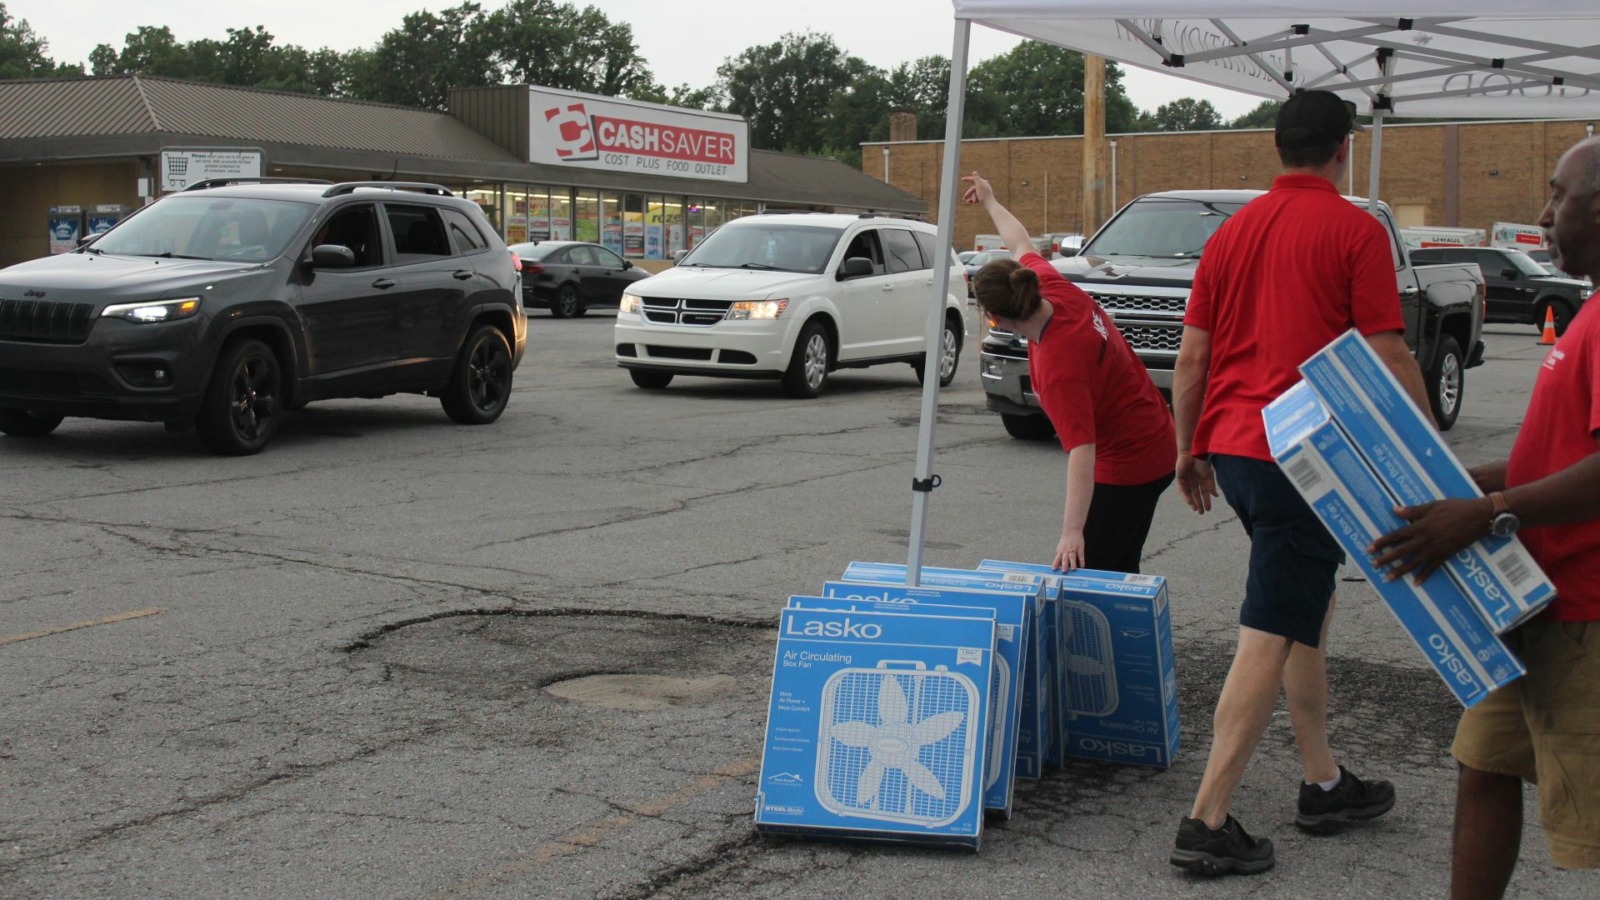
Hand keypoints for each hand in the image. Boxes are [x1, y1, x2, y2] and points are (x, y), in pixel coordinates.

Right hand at [961, 172, 992, 205]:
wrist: (989, 205)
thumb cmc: (984, 196)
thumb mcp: (979, 186)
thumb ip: (976, 179)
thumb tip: (974, 172)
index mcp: (983, 182)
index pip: (974, 179)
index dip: (967, 179)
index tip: (961, 179)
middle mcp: (983, 186)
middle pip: (973, 188)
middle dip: (968, 193)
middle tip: (963, 198)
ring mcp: (983, 192)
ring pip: (974, 193)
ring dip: (971, 197)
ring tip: (968, 202)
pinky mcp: (983, 197)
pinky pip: (976, 197)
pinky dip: (973, 199)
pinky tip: (970, 202)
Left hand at [1053, 528, 1085, 570]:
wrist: (1072, 530)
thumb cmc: (1065, 541)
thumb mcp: (1060, 547)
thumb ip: (1059, 556)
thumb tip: (1057, 565)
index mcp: (1060, 550)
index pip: (1057, 558)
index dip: (1055, 563)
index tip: (1054, 569)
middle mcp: (1066, 550)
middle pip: (1065, 558)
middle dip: (1064, 565)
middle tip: (1064, 571)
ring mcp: (1073, 549)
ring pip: (1072, 557)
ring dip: (1073, 563)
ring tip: (1073, 569)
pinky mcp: (1080, 548)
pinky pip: (1081, 555)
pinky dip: (1082, 561)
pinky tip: (1082, 566)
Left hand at [1176, 453, 1216, 513]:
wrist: (1192, 455)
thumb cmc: (1202, 463)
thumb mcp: (1209, 476)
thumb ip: (1211, 486)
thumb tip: (1216, 496)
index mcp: (1202, 481)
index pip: (1204, 494)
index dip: (1207, 502)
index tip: (1208, 510)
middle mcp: (1195, 482)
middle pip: (1197, 496)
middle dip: (1199, 504)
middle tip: (1201, 513)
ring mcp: (1187, 482)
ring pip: (1189, 495)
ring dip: (1192, 502)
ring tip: (1195, 509)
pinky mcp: (1180, 480)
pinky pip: (1183, 491)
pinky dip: (1186, 496)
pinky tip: (1190, 502)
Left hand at [1367, 497, 1491, 582]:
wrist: (1478, 517)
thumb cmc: (1455, 508)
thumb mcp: (1432, 506)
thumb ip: (1412, 510)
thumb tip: (1393, 510)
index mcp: (1420, 526)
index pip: (1396, 536)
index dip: (1382, 542)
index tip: (1369, 548)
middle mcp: (1425, 540)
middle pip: (1401, 551)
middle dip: (1386, 559)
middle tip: (1373, 565)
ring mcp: (1435, 549)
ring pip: (1414, 563)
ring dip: (1400, 571)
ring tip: (1388, 577)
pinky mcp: (1446, 555)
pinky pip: (1433, 568)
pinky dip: (1424, 576)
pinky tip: (1416, 583)